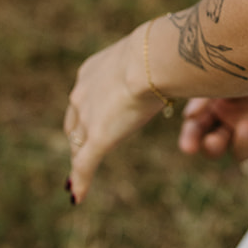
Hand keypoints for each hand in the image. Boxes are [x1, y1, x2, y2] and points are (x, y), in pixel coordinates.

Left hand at [64, 25, 162, 203]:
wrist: (150, 59)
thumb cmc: (159, 51)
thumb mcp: (150, 55)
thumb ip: (152, 65)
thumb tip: (173, 60)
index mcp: (91, 71)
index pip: (82, 100)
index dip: (85, 114)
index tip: (90, 122)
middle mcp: (81, 94)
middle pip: (74, 124)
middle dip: (78, 139)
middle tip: (83, 151)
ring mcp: (87, 117)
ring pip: (78, 145)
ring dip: (80, 160)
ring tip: (79, 176)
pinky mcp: (97, 138)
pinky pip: (83, 165)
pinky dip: (80, 181)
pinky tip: (77, 196)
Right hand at [178, 95, 247, 161]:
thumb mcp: (223, 75)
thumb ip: (205, 95)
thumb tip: (189, 116)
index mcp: (213, 108)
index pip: (196, 129)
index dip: (190, 139)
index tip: (188, 148)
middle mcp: (230, 122)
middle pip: (215, 147)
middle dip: (212, 148)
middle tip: (213, 141)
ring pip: (241, 153)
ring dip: (241, 144)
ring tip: (246, 126)